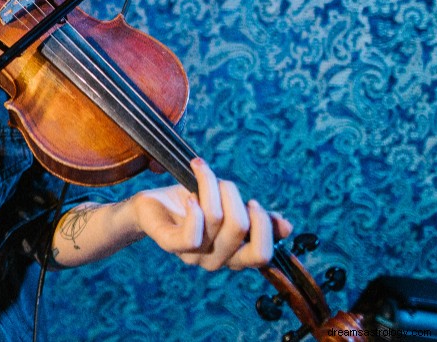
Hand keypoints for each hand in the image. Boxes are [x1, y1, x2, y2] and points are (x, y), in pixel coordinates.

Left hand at [128, 158, 292, 270]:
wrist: (149, 206)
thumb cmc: (190, 204)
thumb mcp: (227, 206)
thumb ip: (255, 219)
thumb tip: (287, 227)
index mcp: (232, 255)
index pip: (261, 256)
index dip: (264, 226)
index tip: (252, 202)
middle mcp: (214, 261)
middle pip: (240, 228)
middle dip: (234, 195)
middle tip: (222, 182)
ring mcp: (191, 256)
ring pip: (217, 219)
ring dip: (212, 187)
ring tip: (202, 174)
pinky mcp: (169, 245)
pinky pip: (191, 236)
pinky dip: (195, 209)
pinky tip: (190, 196)